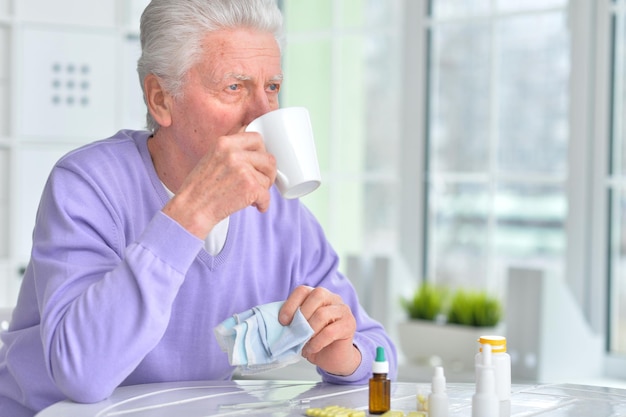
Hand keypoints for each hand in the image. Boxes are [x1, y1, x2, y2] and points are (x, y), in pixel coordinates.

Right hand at [162, 130, 276, 239]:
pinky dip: (263, 204)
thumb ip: (232, 152)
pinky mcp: (250, 187)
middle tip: (261, 182)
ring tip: (250, 196)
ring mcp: (243, 170)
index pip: (257, 138)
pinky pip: (267, 195)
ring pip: (267, 178)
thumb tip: (258, 153)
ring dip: (262, 190)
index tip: (259, 163)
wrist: (192, 209)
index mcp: (224, 143)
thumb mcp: (212, 158)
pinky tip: (256, 205)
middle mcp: (234, 154)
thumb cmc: (201, 188)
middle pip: (268, 158)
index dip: (262, 152)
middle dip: (268, 172)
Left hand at [280, 285, 361, 375]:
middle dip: (302, 314)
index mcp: (318, 295)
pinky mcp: (349, 324)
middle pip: (317, 295)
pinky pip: (330, 332)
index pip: (303, 290)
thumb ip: (293, 320)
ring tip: (303, 343)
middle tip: (295, 332)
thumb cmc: (316, 340)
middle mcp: (333, 298)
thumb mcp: (301, 327)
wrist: (334, 357)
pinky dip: (317, 342)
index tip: (283, 321)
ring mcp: (343, 310)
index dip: (290, 304)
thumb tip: (277, 322)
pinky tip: (312, 349)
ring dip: (309, 331)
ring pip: (323, 314)